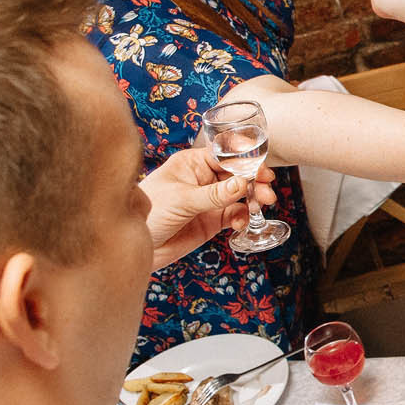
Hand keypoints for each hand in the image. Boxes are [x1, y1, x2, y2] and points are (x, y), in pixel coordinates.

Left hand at [141, 148, 276, 267]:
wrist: (136, 247)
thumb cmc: (148, 214)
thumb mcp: (182, 200)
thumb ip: (214, 194)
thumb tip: (242, 183)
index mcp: (191, 164)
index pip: (225, 157)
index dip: (246, 163)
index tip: (262, 171)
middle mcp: (202, 179)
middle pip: (236, 175)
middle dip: (254, 182)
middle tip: (267, 193)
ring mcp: (208, 200)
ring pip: (239, 195)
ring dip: (252, 199)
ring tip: (261, 206)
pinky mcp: (211, 220)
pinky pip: (234, 215)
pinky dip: (242, 218)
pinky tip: (242, 223)